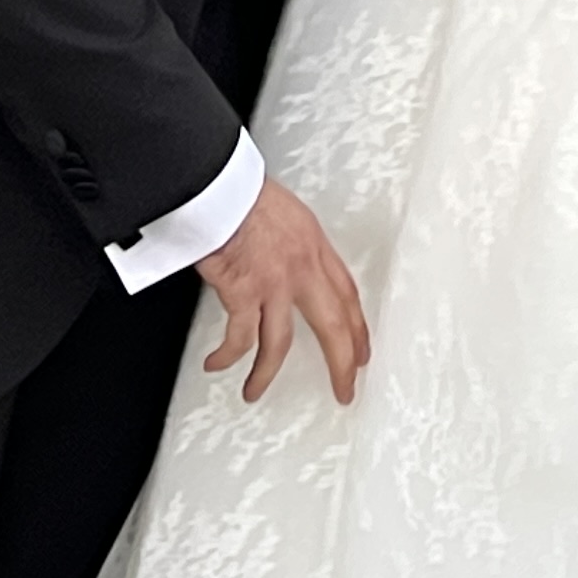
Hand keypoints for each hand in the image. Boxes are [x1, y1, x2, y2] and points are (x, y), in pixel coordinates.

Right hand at [198, 177, 370, 404]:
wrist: (219, 186)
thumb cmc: (242, 192)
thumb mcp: (285, 213)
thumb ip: (292, 242)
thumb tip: (284, 259)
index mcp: (314, 247)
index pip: (347, 295)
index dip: (357, 328)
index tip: (360, 349)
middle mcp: (302, 268)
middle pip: (333, 326)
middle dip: (341, 363)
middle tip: (344, 388)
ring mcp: (274, 284)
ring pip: (279, 344)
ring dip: (266, 374)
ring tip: (255, 390)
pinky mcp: (243, 293)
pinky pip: (239, 338)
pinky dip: (227, 356)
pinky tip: (217, 363)